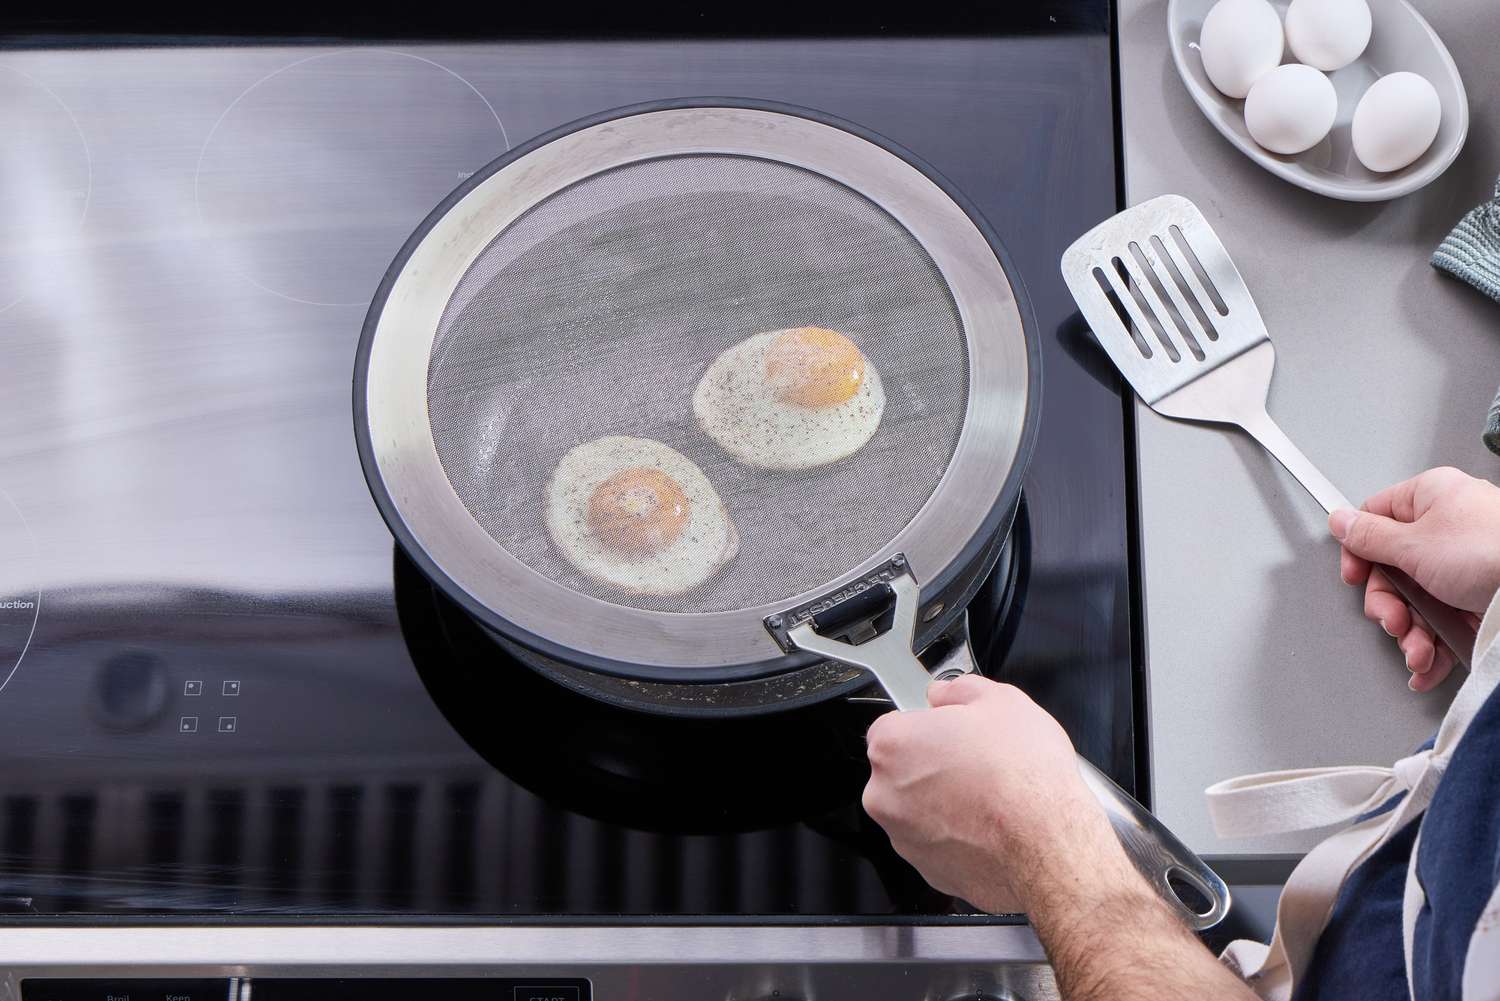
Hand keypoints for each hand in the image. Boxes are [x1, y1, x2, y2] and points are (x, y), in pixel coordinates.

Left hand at [861, 674, 1123, 914]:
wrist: (1048, 847)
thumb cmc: (1024, 779)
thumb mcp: (1002, 702)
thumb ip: (959, 690)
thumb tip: (945, 694)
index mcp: (894, 745)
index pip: (893, 725)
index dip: (928, 726)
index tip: (951, 731)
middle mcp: (886, 794)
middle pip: (901, 770)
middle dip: (932, 765)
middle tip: (976, 762)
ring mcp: (903, 836)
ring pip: (917, 809)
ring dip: (942, 801)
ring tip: (989, 796)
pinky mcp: (927, 870)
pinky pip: (935, 843)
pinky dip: (955, 836)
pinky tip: (989, 826)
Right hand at [1329, 466, 1499, 691]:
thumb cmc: (1492, 553)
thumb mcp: (1414, 544)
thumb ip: (1369, 536)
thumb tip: (1340, 521)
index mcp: (1432, 499)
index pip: (1376, 519)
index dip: (1360, 553)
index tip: (1357, 579)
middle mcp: (1449, 529)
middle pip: (1394, 571)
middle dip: (1390, 608)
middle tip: (1395, 622)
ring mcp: (1466, 568)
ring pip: (1418, 604)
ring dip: (1411, 636)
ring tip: (1419, 652)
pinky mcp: (1481, 601)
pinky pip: (1444, 624)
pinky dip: (1433, 649)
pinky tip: (1429, 666)